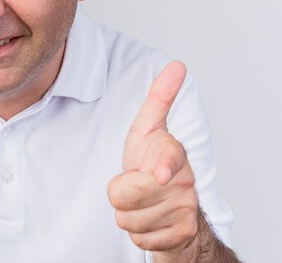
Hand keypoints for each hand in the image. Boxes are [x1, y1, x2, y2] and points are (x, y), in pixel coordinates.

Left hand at [108, 61, 198, 261]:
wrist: (173, 206)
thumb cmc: (152, 161)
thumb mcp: (149, 128)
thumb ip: (159, 99)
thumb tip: (177, 64)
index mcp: (173, 153)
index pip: (169, 159)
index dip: (162, 167)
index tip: (158, 173)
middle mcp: (184, 183)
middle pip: (124, 195)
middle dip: (119, 193)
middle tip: (132, 184)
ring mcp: (184, 210)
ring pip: (128, 221)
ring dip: (128, 215)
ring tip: (141, 203)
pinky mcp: (181, 236)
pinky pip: (140, 240)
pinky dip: (140, 234)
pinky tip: (150, 221)